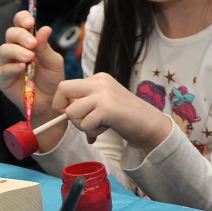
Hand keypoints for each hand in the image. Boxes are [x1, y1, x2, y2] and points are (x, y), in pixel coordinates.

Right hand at [0, 11, 64, 121]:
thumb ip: (46, 47)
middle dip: (21, 35)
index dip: (22, 19)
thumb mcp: (54, 62)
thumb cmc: (52, 80)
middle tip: (32, 44)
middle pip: (10, 34)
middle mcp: (15, 49)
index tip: (30, 22)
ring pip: (4, 49)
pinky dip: (12, 66)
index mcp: (28, 41)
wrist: (51, 102)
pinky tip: (22, 67)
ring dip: (17, 51)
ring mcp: (6, 63)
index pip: (20, 24)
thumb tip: (44, 28)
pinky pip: (3, 69)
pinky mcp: (1, 78)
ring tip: (29, 57)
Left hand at [53, 73, 172, 150]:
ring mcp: (104, 94)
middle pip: (62, 90)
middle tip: (79, 120)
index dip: (63, 103)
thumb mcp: (104, 103)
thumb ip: (85, 104)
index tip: (75, 114)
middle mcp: (100, 81)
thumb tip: (61, 113)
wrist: (150, 125)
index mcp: (99, 78)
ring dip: (81, 125)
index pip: (65, 86)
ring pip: (71, 112)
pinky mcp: (107, 108)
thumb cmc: (125, 117)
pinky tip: (106, 129)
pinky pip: (84, 124)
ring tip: (98, 126)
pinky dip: (92, 132)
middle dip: (64, 110)